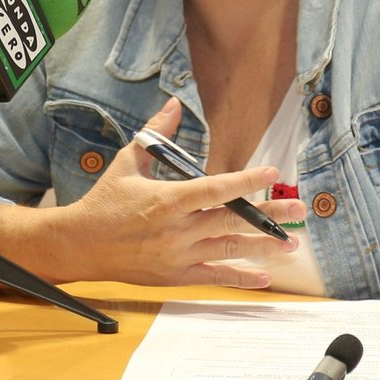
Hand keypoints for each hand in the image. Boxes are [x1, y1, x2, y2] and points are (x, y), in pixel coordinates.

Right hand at [0, 98, 305, 288]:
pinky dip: (241, 277)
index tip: (271, 173)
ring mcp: (178, 254)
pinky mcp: (176, 274)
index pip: (214, 188)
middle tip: (299, 208)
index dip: (245, 181)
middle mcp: (177, 228)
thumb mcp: (128, 161)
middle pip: (231, 220)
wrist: (80, 245)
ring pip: (229, 249)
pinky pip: (215, 276)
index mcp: (167, 199)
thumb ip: (156, 133)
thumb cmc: (104, 201)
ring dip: (264, 246)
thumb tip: (175, 103)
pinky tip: (265, 276)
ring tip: (292, 242)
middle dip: (269, 215)